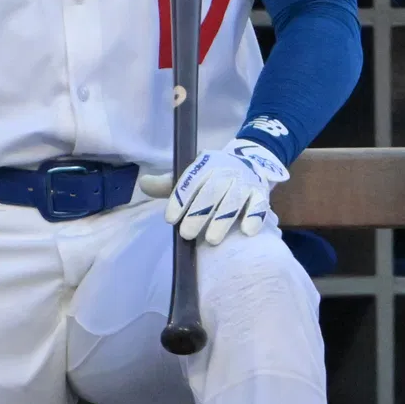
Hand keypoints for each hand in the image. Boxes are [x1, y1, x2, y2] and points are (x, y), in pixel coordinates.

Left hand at [141, 139, 288, 245]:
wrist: (249, 165)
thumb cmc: (212, 178)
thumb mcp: (191, 176)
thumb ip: (167, 184)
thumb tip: (143, 183)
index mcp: (207, 163)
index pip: (192, 179)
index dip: (180, 199)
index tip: (170, 219)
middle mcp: (228, 170)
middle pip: (212, 191)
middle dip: (198, 213)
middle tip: (186, 234)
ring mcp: (246, 181)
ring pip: (234, 200)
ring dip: (222, 220)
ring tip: (211, 240)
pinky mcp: (261, 193)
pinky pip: (259, 205)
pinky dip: (254, 217)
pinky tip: (246, 231)